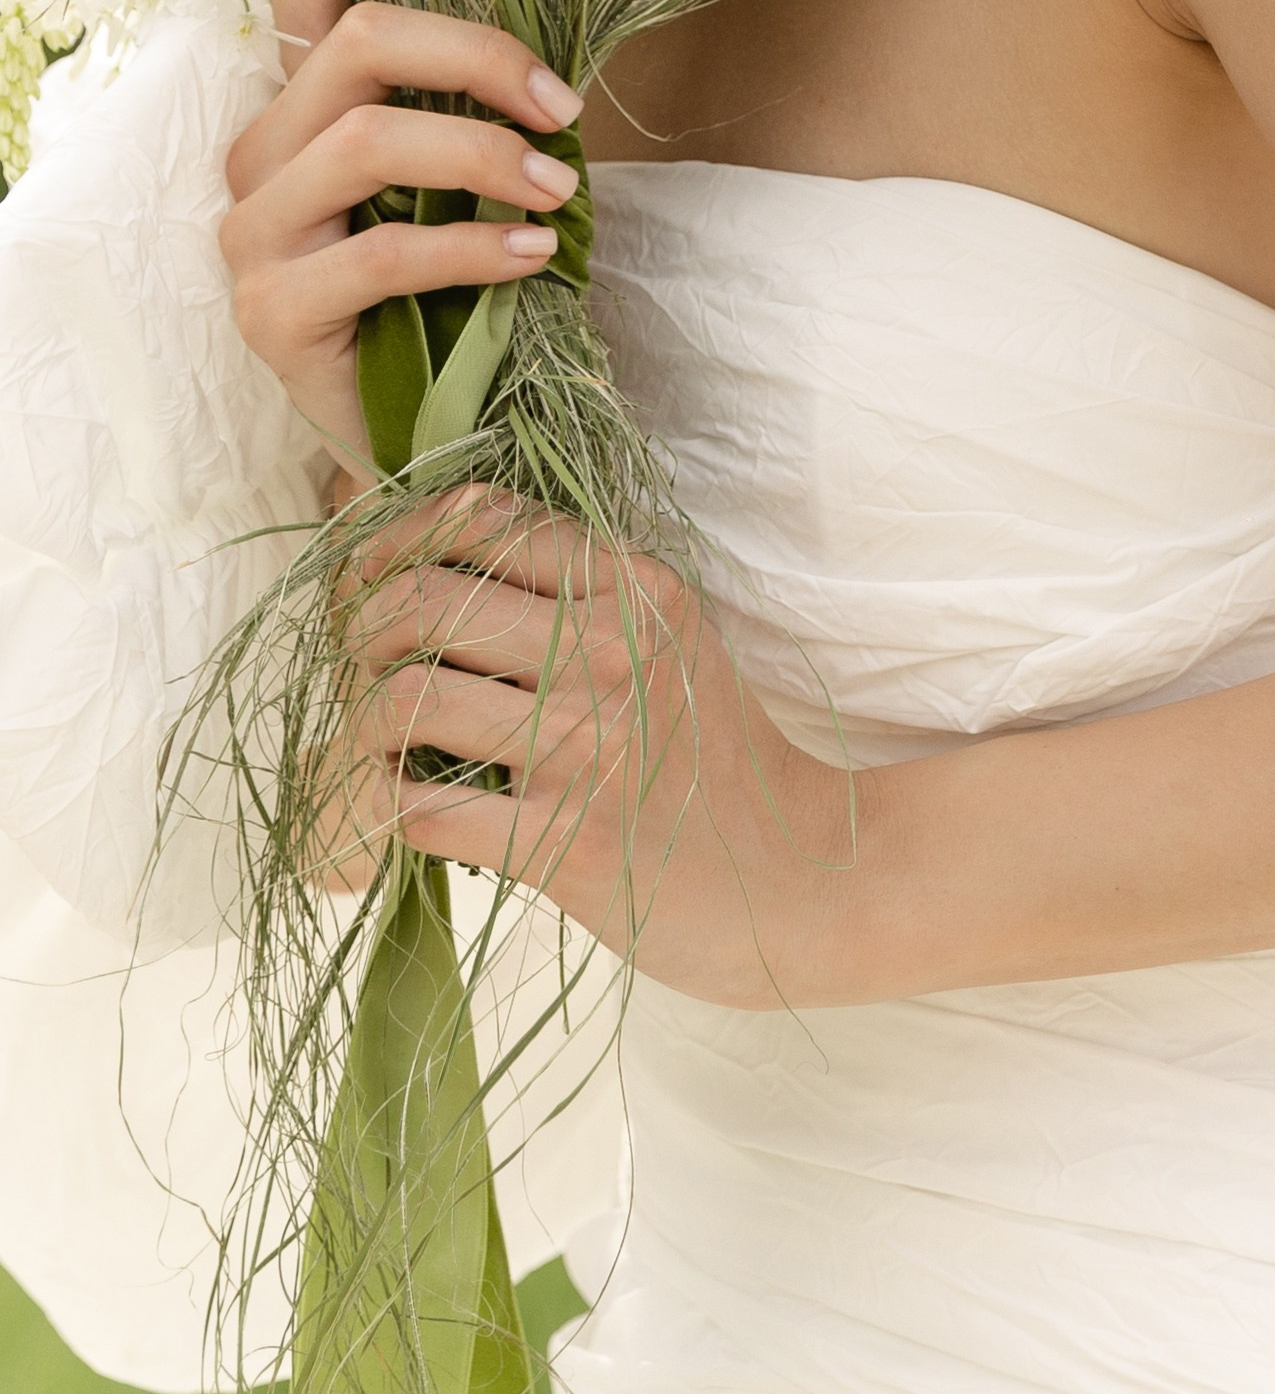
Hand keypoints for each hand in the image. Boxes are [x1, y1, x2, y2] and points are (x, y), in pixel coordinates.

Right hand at [221, 0, 584, 467]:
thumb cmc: (459, 285)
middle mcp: (260, 147)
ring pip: (369, 138)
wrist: (425, 433)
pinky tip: (531, 258)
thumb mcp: (473, 175)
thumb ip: (482, 100)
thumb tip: (569, 27)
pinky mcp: (270, 308)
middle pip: (361, 42)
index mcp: (308, 96)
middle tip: (567, 105)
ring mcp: (252, 227)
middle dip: (482, 56)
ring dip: (489, 154)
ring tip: (561, 196)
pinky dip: (474, 244)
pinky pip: (380, 247)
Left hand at [336, 489, 857, 1005]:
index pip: (487, 518)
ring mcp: (586, 747)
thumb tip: (449, 555)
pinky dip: (389, 809)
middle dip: (363, 625)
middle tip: (359, 659)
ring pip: (407, 699)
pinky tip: (404, 809)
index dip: (401, 536)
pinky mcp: (565, 844)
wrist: (797, 875)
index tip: (371, 575)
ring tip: (378, 741)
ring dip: (366, 722)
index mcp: (636, 588)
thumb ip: (582, 592)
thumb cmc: (716, 756)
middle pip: (426, 599)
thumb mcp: (671, 640)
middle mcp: (610, 650)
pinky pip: (423, 811)